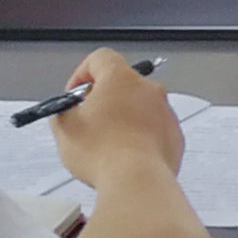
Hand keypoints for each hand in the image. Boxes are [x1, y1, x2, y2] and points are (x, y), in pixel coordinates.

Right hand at [45, 50, 183, 185]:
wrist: (136, 179)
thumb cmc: (102, 152)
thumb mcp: (65, 127)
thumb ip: (63, 111)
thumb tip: (67, 112)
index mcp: (121, 79)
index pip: (101, 58)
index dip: (82, 74)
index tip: (75, 95)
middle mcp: (149, 89)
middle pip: (122, 84)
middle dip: (103, 100)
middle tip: (87, 121)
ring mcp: (165, 112)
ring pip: (139, 108)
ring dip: (123, 120)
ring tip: (105, 145)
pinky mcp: (174, 135)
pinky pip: (154, 129)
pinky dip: (140, 138)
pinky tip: (124, 156)